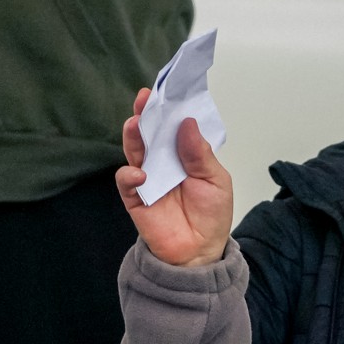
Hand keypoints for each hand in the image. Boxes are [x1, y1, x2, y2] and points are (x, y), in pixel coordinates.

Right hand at [115, 87, 233, 266]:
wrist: (201, 251)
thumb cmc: (211, 215)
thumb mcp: (216, 182)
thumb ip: (201, 155)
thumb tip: (187, 124)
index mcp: (183, 154)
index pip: (172, 127)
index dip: (168, 110)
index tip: (165, 92)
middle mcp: (162, 161)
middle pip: (149, 132)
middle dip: (146, 114)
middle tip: (145, 99)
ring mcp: (147, 177)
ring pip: (134, 150)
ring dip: (134, 136)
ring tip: (136, 124)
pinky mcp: (135, 196)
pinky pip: (127, 181)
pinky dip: (131, 175)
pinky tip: (141, 174)